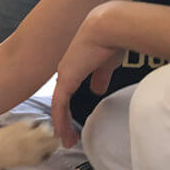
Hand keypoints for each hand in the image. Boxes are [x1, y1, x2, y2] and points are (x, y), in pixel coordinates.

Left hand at [51, 5, 124, 146]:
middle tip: (67, 137)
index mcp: (74, 67)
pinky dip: (60, 120)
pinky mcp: (66, 80)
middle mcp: (66, 72)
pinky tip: (63, 133)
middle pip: (60, 101)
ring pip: (58, 106)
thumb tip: (97, 90)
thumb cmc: (110, 41)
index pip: (67, 92)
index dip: (68, 108)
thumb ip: (100, 78)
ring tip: (66, 141)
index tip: (73, 122)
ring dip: (62, 125)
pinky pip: (59, 106)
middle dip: (62, 121)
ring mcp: (64, 76)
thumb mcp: (105, 65)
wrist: (108, 28)